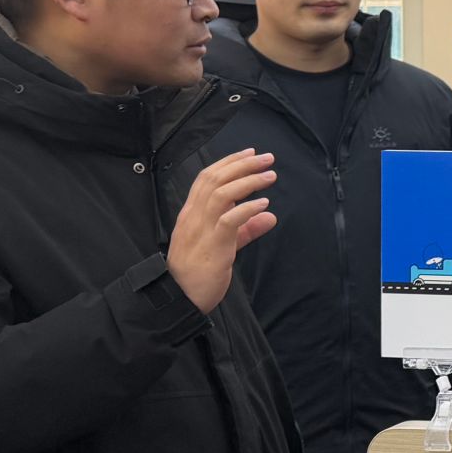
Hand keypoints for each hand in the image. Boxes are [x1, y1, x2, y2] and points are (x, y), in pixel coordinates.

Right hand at [168, 149, 277, 313]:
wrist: (181, 298)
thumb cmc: (200, 272)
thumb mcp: (225, 245)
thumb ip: (245, 230)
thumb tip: (268, 217)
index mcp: (192, 214)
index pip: (206, 178)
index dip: (229, 163)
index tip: (251, 153)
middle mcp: (193, 217)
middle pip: (215, 180)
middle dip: (242, 165)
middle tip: (267, 158)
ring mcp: (201, 230)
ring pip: (221, 194)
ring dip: (248, 182)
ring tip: (270, 177)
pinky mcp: (212, 247)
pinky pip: (228, 221)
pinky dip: (246, 209)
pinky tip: (263, 204)